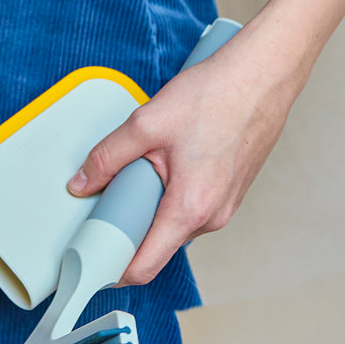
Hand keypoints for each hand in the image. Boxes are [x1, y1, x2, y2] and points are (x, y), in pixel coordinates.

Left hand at [66, 17, 307, 283]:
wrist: (263, 75)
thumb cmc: (217, 95)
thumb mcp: (147, 122)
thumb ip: (108, 157)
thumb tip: (81, 182)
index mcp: (190, 209)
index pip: (144, 266)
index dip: (111, 268)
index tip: (89, 258)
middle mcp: (212, 217)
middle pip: (157, 243)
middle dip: (130, 225)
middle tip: (109, 194)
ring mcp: (225, 206)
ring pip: (175, 222)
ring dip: (153, 205)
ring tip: (144, 166)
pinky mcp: (231, 191)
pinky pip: (193, 205)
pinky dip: (174, 193)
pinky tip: (169, 159)